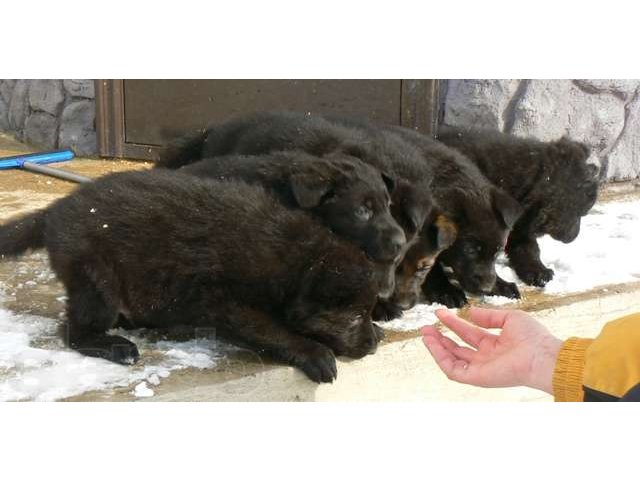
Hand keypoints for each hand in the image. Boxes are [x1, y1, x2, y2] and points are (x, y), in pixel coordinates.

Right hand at [421, 307, 561, 393]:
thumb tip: (470, 312)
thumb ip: (488, 316)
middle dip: (440, 337)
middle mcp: (486, 358)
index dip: (453, 323)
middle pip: (457, 348)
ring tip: (425, 334)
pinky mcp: (477, 378)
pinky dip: (441, 358)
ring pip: (452, 360)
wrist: (543, 355)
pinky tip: (433, 344)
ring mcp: (481, 369)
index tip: (440, 312)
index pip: (468, 333)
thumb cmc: (533, 338)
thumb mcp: (509, 318)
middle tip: (426, 326)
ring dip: (437, 347)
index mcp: (495, 345)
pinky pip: (453, 370)